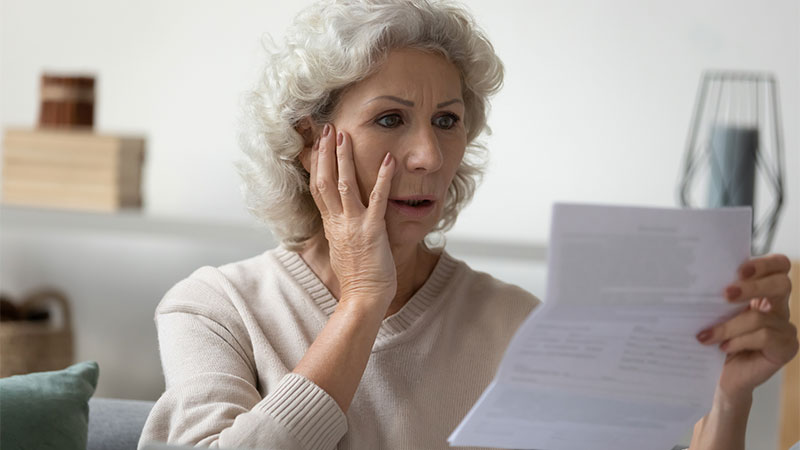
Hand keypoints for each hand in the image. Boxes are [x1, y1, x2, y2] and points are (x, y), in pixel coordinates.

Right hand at [309, 123, 397, 306]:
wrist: (363, 299)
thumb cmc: (357, 278)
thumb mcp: (341, 248)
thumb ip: (339, 229)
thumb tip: (338, 219)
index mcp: (331, 224)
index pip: (318, 187)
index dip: (316, 163)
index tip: (317, 143)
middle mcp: (338, 222)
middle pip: (325, 180)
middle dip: (325, 152)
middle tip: (327, 128)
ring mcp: (354, 225)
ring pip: (344, 185)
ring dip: (344, 158)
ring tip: (345, 135)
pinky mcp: (373, 231)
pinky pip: (377, 200)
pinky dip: (383, 179)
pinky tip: (389, 160)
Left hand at [697, 254, 797, 401]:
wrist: (721, 376)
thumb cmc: (716, 341)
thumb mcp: (716, 314)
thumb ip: (718, 297)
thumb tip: (698, 280)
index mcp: (764, 292)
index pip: (779, 265)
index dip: (764, 264)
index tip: (738, 270)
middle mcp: (778, 307)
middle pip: (782, 284)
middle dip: (753, 286)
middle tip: (726, 294)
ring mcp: (785, 328)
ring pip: (761, 317)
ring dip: (729, 326)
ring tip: (706, 335)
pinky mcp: (786, 348)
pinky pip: (764, 337)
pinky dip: (739, 341)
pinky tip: (723, 347)